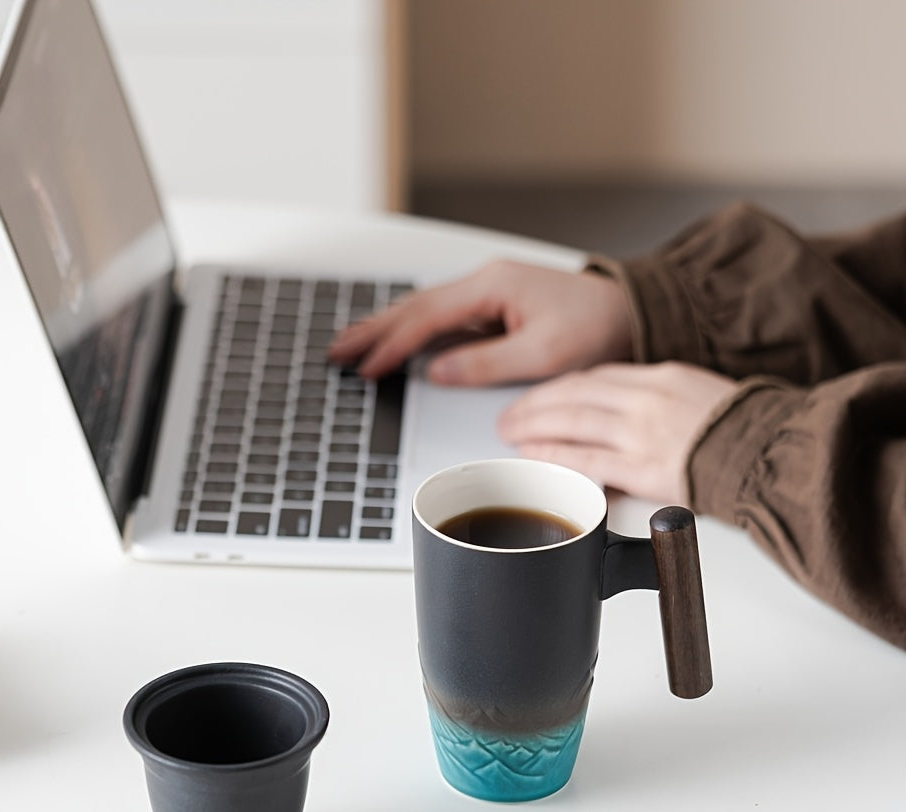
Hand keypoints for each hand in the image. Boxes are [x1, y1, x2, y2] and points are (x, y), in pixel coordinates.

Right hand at [328, 259, 632, 382]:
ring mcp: (488, 293)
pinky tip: (397, 340)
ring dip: (386, 328)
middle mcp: (485, 283)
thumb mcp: (543, 353)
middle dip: (372, 329)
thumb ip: (485, 363)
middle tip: (336, 349)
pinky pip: (441, 317)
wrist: (632, 313)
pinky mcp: (494, 306)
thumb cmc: (597, 328)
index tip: (366, 366)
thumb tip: (436, 370)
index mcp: (493, 287)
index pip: (426, 318)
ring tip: (353, 344)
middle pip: (414, 306)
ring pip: (424, 309)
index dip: (391, 344)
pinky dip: (412, 329)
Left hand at [497, 362, 737, 503]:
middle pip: (575, 394)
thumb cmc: (749, 432)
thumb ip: (665, 402)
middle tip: (510, 414)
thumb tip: (637, 416)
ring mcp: (641, 432)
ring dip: (534, 426)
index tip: (544, 395)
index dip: (562, 387)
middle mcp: (646, 399)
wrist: (775, 453)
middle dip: (536, 404)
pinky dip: (555, 455)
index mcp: (663, 377)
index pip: (598, 377)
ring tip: (510, 433)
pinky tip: (534, 456)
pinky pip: (586, 459)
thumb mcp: (704, 398)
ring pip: (572, 421)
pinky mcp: (642, 467)